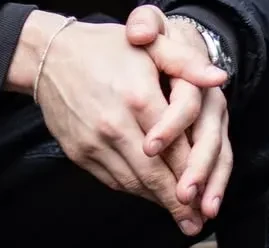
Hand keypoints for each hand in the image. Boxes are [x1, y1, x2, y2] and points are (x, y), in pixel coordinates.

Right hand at [8, 12, 224, 235]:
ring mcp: (95, 142)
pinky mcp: (79, 152)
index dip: (196, 174)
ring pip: (135, 183)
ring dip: (157, 200)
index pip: (176, 148)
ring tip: (178, 214)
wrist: (48, 56)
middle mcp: (116, 125)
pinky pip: (113, 180)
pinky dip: (133, 190)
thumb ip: (185, 62)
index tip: (209, 194)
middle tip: (196, 222)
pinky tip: (146, 192)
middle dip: (180, 203)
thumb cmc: (102, 47)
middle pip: (156, 175)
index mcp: (138, 97)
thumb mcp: (147, 45)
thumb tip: (220, 78)